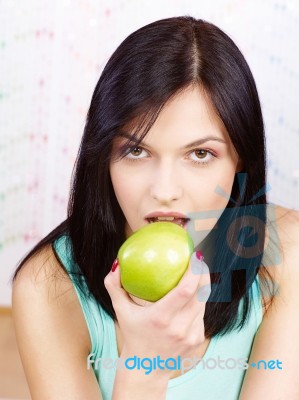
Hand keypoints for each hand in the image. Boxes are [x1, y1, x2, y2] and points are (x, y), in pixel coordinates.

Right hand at [104, 251, 210, 377]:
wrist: (145, 370)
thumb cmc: (132, 336)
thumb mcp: (120, 311)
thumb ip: (114, 287)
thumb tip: (116, 265)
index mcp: (161, 318)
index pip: (185, 290)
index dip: (194, 272)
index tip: (195, 256)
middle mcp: (179, 327)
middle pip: (201, 294)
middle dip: (203, 273)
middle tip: (198, 259)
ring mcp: (190, 336)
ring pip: (203, 303)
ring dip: (203, 287)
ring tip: (198, 273)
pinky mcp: (197, 341)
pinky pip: (201, 315)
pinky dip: (199, 303)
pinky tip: (194, 295)